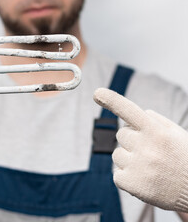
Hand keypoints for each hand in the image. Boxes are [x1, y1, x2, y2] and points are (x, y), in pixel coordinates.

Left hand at [94, 88, 187, 211]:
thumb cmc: (185, 160)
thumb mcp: (178, 136)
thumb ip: (157, 121)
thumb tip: (137, 113)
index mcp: (158, 132)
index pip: (129, 110)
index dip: (111, 100)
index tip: (97, 93)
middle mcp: (146, 147)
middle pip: (121, 134)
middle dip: (132, 140)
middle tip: (151, 152)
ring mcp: (137, 166)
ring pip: (116, 154)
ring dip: (128, 159)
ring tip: (150, 168)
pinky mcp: (130, 183)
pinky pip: (116, 174)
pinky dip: (126, 177)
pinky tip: (144, 180)